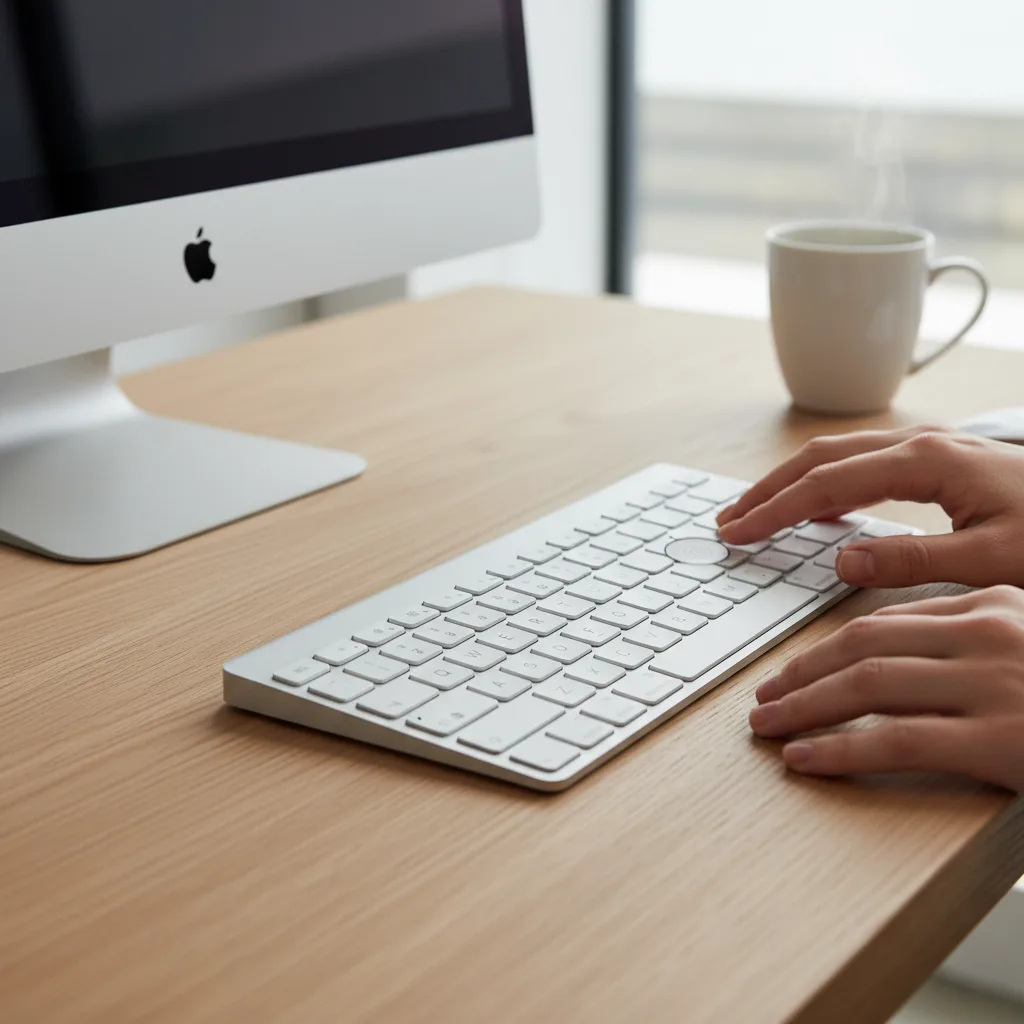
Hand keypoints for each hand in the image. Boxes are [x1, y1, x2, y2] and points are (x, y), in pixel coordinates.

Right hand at [716, 427, 1023, 588]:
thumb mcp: (994, 561)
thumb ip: (913, 559)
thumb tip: (839, 558)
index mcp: (927, 462)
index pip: (826, 484)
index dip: (774, 510)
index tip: (737, 534)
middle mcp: (922, 444)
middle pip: (821, 457)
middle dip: (768, 489)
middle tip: (728, 522)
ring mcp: (932, 447)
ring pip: (840, 455)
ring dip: (792, 483)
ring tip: (756, 512)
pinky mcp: (942, 461)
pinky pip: (865, 463)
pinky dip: (826, 483)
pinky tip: (820, 509)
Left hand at [749, 586, 1023, 790]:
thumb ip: (969, 644)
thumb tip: (890, 658)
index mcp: (994, 605)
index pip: (887, 622)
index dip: (827, 648)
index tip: (795, 670)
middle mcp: (988, 633)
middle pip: (865, 644)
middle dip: (803, 671)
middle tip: (766, 695)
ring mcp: (994, 683)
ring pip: (868, 684)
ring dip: (803, 705)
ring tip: (767, 724)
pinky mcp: (1002, 740)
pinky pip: (899, 741)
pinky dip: (840, 749)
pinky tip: (804, 757)